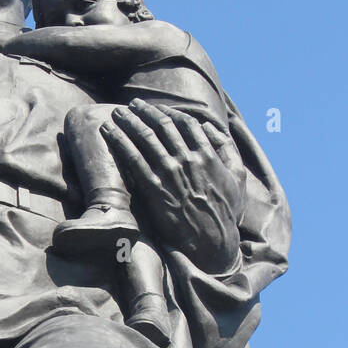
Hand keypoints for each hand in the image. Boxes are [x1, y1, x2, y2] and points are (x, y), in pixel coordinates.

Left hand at [104, 100, 244, 273]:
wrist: (211, 241)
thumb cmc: (225, 212)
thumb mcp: (238, 178)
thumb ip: (227, 149)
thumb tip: (211, 127)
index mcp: (207, 154)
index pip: (185, 123)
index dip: (168, 112)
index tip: (156, 109)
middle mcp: (187, 159)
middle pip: (162, 126)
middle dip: (145, 112)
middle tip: (132, 106)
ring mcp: (170, 173)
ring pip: (146, 138)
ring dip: (130, 122)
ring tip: (117, 114)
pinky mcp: (154, 188)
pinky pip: (133, 159)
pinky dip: (119, 141)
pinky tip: (109, 132)